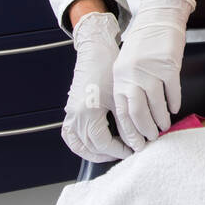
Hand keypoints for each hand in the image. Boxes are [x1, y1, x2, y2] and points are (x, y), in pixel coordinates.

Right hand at [61, 11, 132, 163]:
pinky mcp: (70, 110)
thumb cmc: (107, 68)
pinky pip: (70, 135)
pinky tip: (92, 145)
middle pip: (90, 147)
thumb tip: (134, 141)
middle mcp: (75, 116)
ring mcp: (70, 114)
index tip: (134, 149)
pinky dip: (80, 144)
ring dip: (93, 153)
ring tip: (110, 153)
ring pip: (77, 144)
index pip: (103, 143)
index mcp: (87, 113)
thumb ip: (125, 122)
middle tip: (127, 151)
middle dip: (110, 153)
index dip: (119, 150)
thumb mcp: (119, 96)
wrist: (94, 50)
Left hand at [112, 0, 195, 150]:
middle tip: (152, 139)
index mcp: (119, 77)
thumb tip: (135, 116)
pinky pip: (172, 91)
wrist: (158, 17)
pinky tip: (174, 109)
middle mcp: (132, 75)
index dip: (130, 131)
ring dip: (161, 119)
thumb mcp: (127, 65)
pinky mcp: (168, 66)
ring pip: (156, 105)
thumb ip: (129, 87)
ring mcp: (150, 71)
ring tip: (164, 127)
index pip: (122, 112)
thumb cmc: (143, 43)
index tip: (136, 143)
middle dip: (145, 130)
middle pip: (138, 112)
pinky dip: (174, 103)